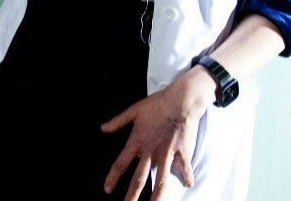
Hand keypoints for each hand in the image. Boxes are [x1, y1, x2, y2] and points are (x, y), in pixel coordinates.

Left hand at [101, 67, 214, 199]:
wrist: (181, 100)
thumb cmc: (157, 104)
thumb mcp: (134, 111)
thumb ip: (118, 121)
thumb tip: (103, 128)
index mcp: (137, 141)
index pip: (121, 163)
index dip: (113, 178)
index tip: (107, 189)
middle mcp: (151, 150)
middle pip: (139, 177)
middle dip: (132, 194)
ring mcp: (167, 153)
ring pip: (162, 179)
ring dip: (158, 196)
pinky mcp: (182, 152)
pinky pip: (184, 169)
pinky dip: (187, 177)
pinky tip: (188, 186)